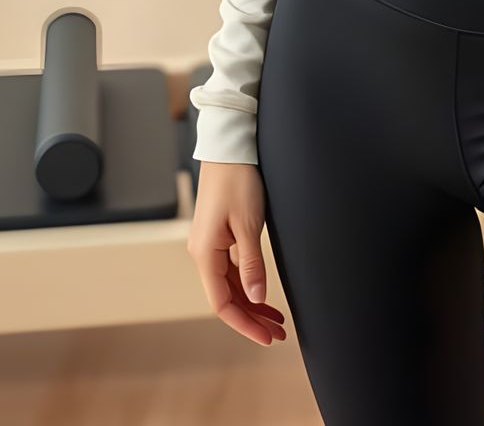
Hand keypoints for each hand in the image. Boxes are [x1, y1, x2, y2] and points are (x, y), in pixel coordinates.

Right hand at [187, 160, 289, 344]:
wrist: (229, 147)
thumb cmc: (238, 180)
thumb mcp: (248, 224)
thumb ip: (251, 263)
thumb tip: (256, 297)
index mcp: (205, 254)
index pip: (222, 303)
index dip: (245, 323)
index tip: (267, 337)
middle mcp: (203, 253)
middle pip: (227, 297)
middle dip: (252, 317)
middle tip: (279, 333)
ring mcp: (210, 245)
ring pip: (230, 285)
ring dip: (252, 302)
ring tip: (277, 318)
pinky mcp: (219, 235)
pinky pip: (232, 269)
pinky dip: (248, 283)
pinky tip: (263, 292)